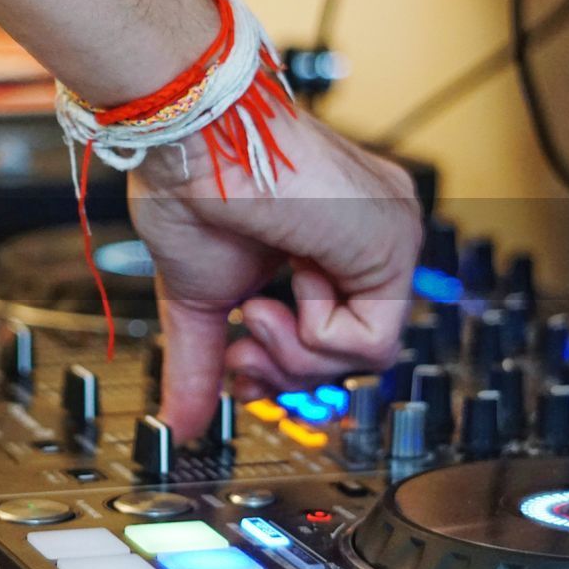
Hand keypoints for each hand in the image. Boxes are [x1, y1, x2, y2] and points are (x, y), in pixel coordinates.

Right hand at [129, 111, 422, 441]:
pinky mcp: (393, 243)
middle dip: (284, 370)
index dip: (279, 369)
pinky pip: (371, 344)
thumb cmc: (189, 188)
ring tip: (260, 303)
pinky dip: (317, 327)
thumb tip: (175, 425)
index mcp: (320, 245)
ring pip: (363, 360)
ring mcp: (383, 238)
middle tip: (242, 351)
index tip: (237, 365)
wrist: (187, 143)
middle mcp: (362, 240)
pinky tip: (293, 274)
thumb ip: (197, 365)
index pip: (326, 338)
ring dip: (295, 348)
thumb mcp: (198, 301)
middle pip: (345, 358)